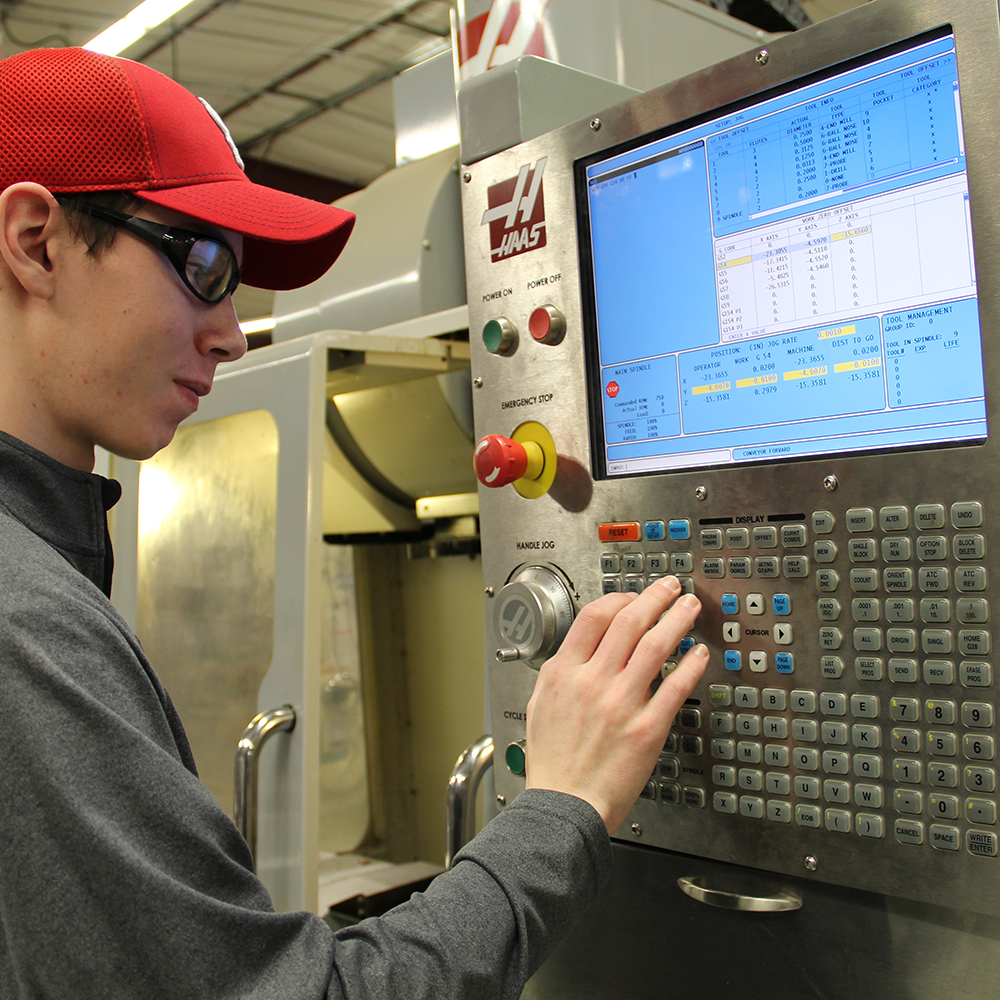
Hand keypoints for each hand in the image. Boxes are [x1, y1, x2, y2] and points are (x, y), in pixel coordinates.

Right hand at [524, 576, 707, 833]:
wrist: (564, 805)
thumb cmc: (552, 762)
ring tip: (691, 608)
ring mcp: (621, 703)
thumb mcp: (540, 705)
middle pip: (629, 622)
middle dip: (655, 598)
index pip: (595, 616)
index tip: (635, 597)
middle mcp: (593, 682)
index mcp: (564, 673)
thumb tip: (580, 651)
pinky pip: (675, 687)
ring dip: (677, 620)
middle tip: (671, 588)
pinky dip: (691, 665)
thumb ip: (562, 673)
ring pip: (656, 646)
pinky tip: (699, 654)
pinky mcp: (647, 728)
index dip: (620, 599)